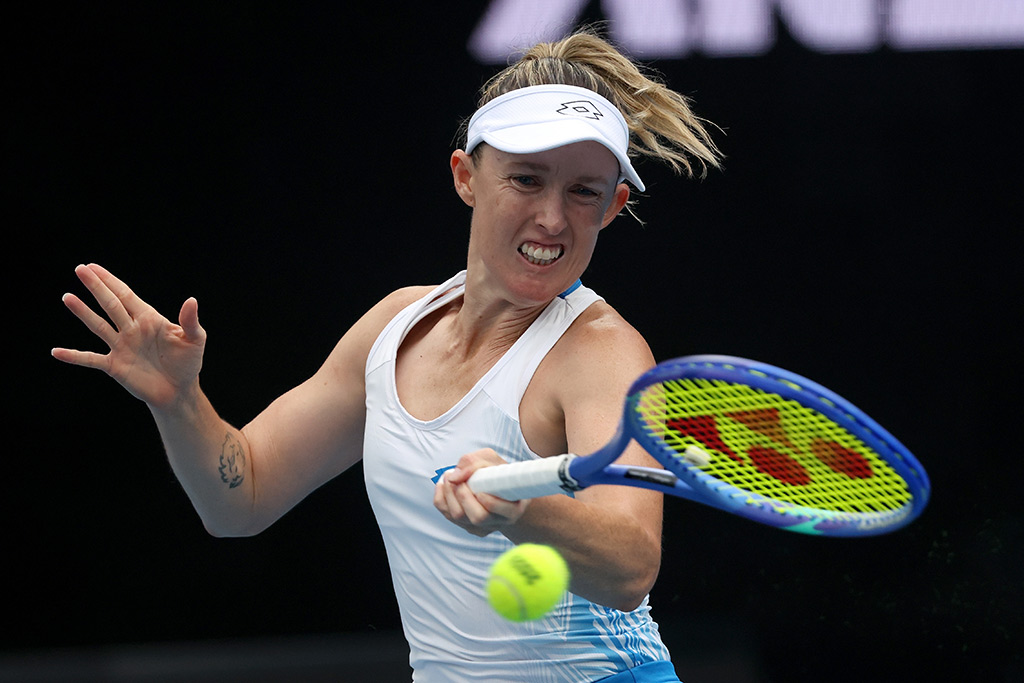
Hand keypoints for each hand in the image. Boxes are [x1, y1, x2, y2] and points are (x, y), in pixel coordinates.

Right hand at [52, 264, 205, 408]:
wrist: (179, 391)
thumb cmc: (188, 363)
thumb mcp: (195, 340)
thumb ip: (190, 321)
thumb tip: (191, 300)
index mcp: (149, 319)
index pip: (126, 295)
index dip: (110, 280)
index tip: (93, 266)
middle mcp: (131, 329)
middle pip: (110, 304)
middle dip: (96, 287)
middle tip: (80, 269)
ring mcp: (121, 347)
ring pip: (98, 326)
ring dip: (83, 312)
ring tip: (67, 297)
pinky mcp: (115, 366)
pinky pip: (91, 359)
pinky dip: (74, 356)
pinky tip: (56, 352)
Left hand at [434, 449, 528, 536]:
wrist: (500, 488)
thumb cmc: (498, 473)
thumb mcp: (492, 460)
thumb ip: (475, 462)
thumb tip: (455, 476)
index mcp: (513, 509)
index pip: (505, 512)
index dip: (490, 503)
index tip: (481, 489)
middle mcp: (498, 522)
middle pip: (477, 518)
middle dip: (462, 495)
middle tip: (456, 476)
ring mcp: (482, 527)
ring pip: (459, 518)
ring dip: (448, 494)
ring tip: (449, 476)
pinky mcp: (467, 527)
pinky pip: (448, 516)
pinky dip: (441, 498)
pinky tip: (444, 485)